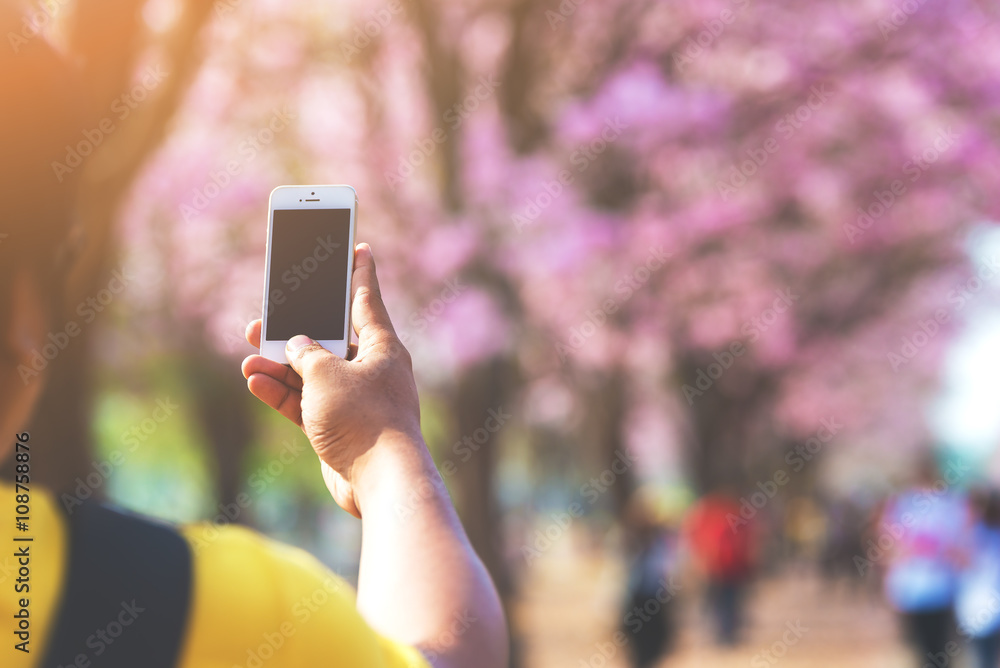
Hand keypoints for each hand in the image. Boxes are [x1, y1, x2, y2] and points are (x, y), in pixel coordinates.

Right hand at [242, 243, 423, 516]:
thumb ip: (306, 354)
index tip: (359, 247)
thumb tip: (296, 346)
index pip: (366, 300)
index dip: (359, 272)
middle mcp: (372, 370)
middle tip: (266, 315)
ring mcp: (355, 400)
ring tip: (249, 353)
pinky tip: (255, 381)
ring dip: (281, 364)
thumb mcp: (326, 374)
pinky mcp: (339, 426)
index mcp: (383, 347)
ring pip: (312, 372)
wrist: (380, 481)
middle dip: (297, 329)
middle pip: (330, 339)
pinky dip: (283, 392)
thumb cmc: (363, 418)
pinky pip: (306, 401)